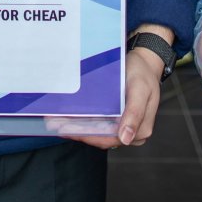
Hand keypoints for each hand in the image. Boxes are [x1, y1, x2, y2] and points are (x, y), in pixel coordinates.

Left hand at [58, 29, 167, 148]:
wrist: (145, 62)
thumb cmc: (143, 74)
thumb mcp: (140, 90)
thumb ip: (135, 114)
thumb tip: (126, 139)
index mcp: (140, 130)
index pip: (110, 139)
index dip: (88, 136)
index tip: (68, 130)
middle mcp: (132, 132)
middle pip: (102, 137)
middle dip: (79, 133)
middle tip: (56, 125)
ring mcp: (123, 126)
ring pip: (98, 132)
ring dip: (78, 128)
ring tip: (57, 122)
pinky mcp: (116, 119)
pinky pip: (99, 124)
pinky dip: (84, 121)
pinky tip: (69, 117)